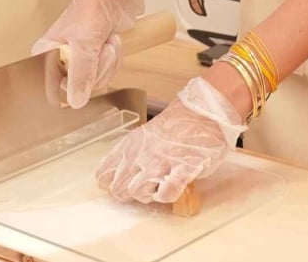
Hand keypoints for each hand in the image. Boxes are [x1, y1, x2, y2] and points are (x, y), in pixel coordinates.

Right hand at [31, 0, 143, 107]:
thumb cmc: (93, 6)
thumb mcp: (85, 42)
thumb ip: (80, 73)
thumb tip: (75, 102)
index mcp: (45, 54)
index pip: (52, 88)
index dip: (72, 85)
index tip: (86, 66)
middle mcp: (60, 61)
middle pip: (79, 88)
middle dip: (98, 67)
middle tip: (100, 46)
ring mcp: (79, 61)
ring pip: (96, 82)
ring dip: (109, 61)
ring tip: (106, 40)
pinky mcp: (96, 60)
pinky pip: (107, 74)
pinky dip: (114, 59)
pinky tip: (111, 42)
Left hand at [95, 77, 245, 203]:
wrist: (204, 111)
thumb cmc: (177, 124)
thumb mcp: (145, 135)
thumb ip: (132, 153)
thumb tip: (125, 174)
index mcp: (129, 145)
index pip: (103, 176)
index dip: (112, 183)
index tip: (124, 182)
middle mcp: (140, 154)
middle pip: (118, 190)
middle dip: (130, 194)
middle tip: (145, 188)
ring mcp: (160, 162)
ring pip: (138, 193)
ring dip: (149, 196)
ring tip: (160, 187)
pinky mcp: (182, 169)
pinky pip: (166, 193)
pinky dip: (168, 195)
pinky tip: (172, 188)